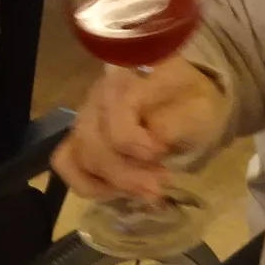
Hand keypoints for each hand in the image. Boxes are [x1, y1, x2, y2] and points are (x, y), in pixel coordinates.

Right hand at [52, 57, 230, 201]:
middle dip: (125, 174)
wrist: (186, 96)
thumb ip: (174, 124)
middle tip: (158, 187)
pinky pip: (65, 162)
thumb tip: (151, 143)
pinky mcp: (79, 131)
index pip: (114, 112)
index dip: (134, 143)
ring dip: (110, 182)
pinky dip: (87, 183)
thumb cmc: (193, 102)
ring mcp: (85, 111)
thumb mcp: (199, 110)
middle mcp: (100, 90)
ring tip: (143, 190)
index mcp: (131, 75)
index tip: (161, 154)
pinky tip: (116, 189)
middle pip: (92, 142)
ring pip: (77, 156)